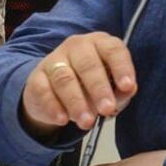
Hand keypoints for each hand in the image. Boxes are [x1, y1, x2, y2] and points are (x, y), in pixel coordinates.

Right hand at [21, 32, 137, 136]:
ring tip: (87, 121)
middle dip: (99, 89)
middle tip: (107, 109)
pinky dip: (53, 106)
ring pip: (65, 79)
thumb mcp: (112, 86)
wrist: (55, 92)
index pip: (113, 50)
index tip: (128, 87)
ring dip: (77, 102)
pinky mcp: (36, 77)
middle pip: (88, 65)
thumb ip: (122, 89)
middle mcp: (78, 46)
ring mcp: (54, 59)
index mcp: (101, 43)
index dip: (122, 68)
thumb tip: (129, 90)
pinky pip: (43, 91)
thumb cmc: (92, 85)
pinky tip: (62, 119)